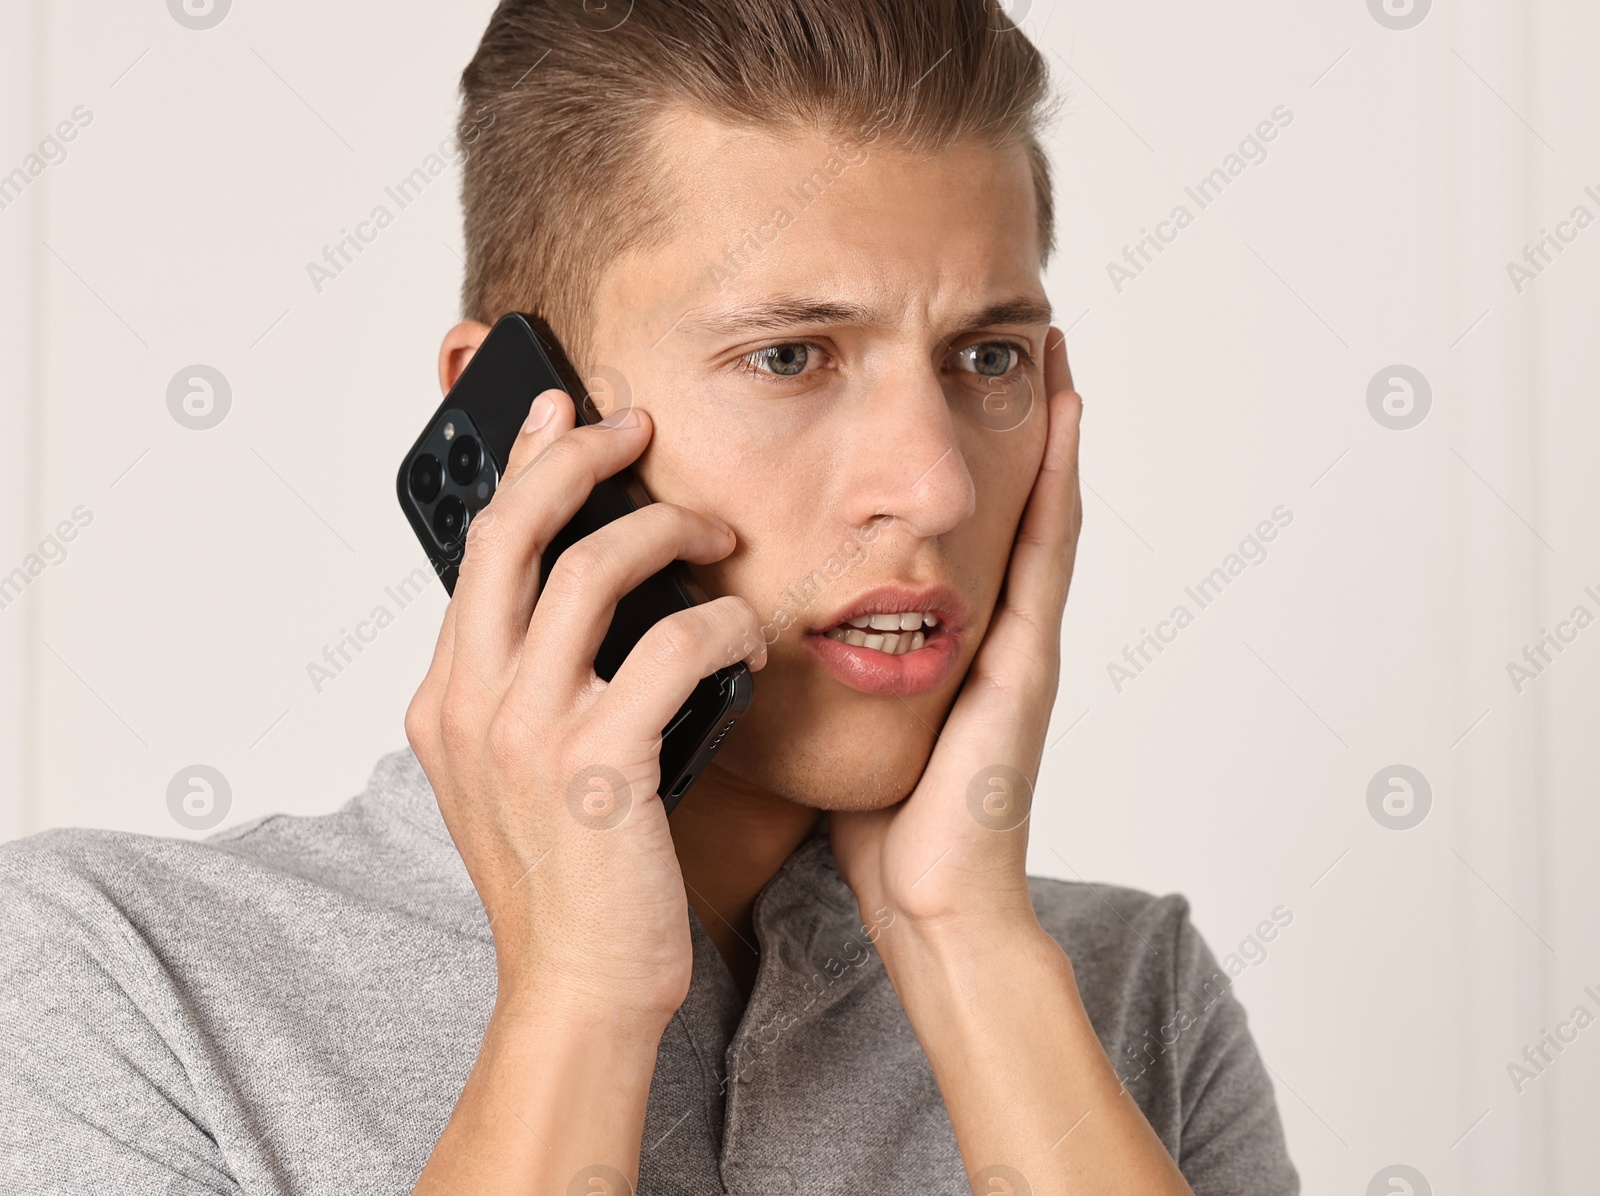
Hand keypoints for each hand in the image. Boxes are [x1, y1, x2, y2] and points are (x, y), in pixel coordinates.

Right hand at [405, 390, 766, 1025]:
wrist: (578, 986)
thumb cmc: (569, 878)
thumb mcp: (521, 770)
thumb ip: (532, 686)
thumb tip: (588, 596)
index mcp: (446, 699)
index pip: (479, 550)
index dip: (522, 468)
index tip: (563, 413)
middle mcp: (468, 704)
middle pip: (513, 532)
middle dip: (579, 457)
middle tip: (636, 426)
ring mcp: (525, 733)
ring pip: (590, 570)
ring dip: (667, 532)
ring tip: (717, 535)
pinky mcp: (595, 766)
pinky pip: (672, 648)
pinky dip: (723, 626)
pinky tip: (750, 637)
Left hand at [830, 328, 1081, 937]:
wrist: (928, 901)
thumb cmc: (881, 821)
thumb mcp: (836, 720)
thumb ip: (811, 663)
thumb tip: (734, 611)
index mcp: (947, 639)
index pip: (953, 525)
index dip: (959, 449)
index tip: (946, 373)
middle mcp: (991, 628)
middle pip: (1005, 499)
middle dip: (1009, 418)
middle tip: (1016, 328)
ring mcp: (1019, 641)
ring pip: (1037, 508)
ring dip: (1048, 425)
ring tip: (1046, 341)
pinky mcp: (1027, 661)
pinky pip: (1045, 554)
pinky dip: (1058, 482)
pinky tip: (1062, 414)